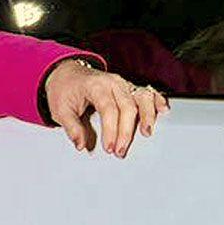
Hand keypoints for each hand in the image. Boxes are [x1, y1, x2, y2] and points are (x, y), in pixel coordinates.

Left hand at [42, 57, 168, 157]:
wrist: (67, 74)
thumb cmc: (64, 91)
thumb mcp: (59, 110)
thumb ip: (71, 127)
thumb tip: (81, 145)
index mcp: (95, 86)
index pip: (108, 109)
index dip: (111, 130)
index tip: (109, 148)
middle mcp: (112, 82)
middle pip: (127, 106)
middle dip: (126, 131)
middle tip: (120, 151)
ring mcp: (123, 84)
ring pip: (142, 97)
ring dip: (147, 115)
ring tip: (147, 132)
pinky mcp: (129, 87)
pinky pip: (147, 92)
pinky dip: (157, 100)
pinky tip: (163, 110)